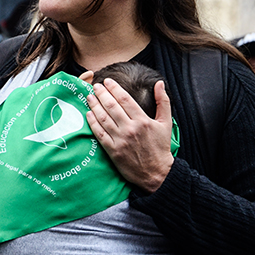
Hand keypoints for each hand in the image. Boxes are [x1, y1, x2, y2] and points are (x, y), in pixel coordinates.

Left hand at [86, 77, 173, 193]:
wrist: (156, 173)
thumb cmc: (161, 147)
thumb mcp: (166, 123)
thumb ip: (163, 101)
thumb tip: (159, 83)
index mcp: (143, 120)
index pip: (125, 99)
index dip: (114, 88)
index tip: (107, 81)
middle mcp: (130, 129)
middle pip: (112, 106)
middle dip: (101, 93)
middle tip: (95, 86)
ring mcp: (120, 140)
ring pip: (104, 118)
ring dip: (95, 105)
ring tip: (89, 97)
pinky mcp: (113, 151)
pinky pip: (100, 133)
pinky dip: (93, 123)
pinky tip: (89, 114)